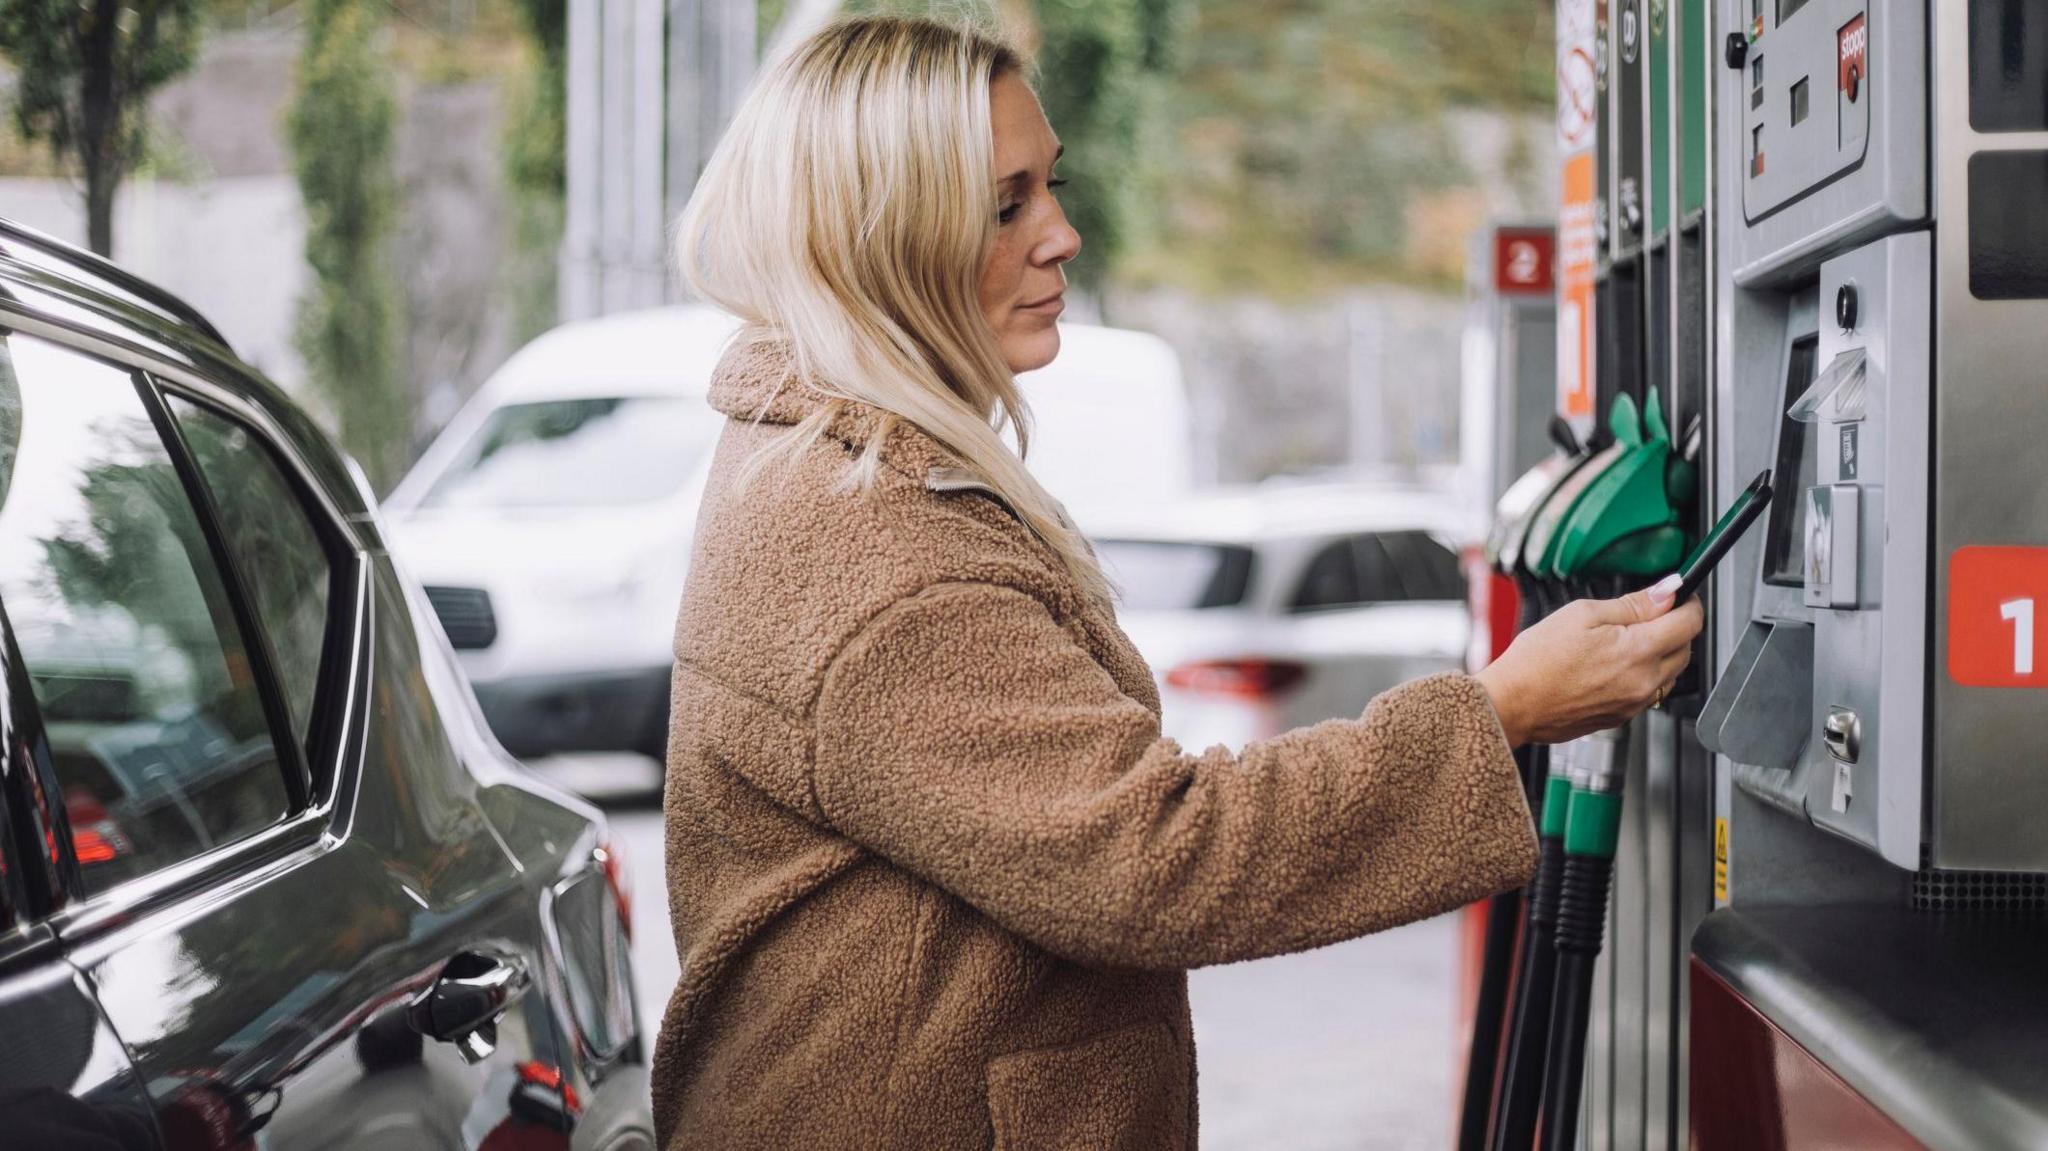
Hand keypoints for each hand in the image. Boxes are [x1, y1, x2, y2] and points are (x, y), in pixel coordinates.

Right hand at [1475, 574, 1703, 747]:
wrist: (1512, 704)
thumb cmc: (1537, 660)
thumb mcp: (1582, 614)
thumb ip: (1632, 604)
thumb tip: (1666, 592)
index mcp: (1638, 650)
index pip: (1690, 623)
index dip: (1687, 602)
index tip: (1677, 595)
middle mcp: (1644, 681)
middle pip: (1686, 649)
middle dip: (1675, 627)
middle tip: (1647, 614)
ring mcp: (1634, 704)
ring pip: (1670, 673)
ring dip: (1662, 653)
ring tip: (1625, 642)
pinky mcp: (1622, 718)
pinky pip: (1649, 692)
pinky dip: (1643, 675)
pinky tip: (1613, 665)